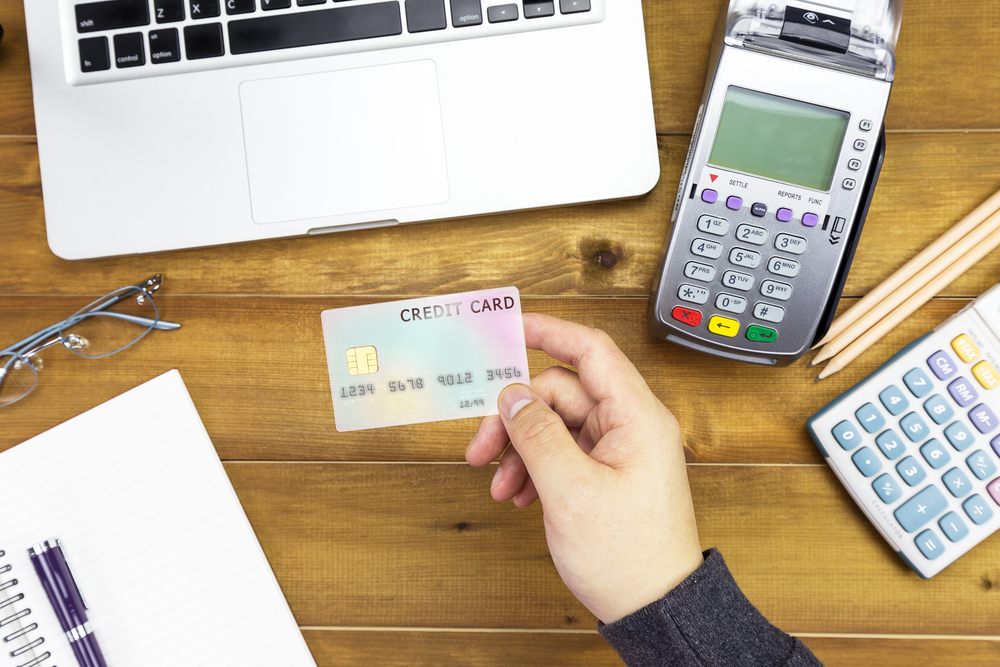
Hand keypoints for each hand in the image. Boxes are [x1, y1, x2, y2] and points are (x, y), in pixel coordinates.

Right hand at [466, 313, 703, 623]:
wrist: (655, 607)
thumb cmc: (630, 556)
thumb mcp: (571, 492)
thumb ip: (537, 435)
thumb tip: (513, 396)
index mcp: (636, 417)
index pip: (591, 351)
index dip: (549, 332)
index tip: (511, 328)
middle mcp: (630, 425)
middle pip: (560, 392)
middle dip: (515, 416)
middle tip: (482, 447)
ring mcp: (619, 449)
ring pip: (555, 424)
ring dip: (520, 447)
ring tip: (499, 483)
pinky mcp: (607, 472)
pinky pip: (563, 450)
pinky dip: (535, 466)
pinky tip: (518, 494)